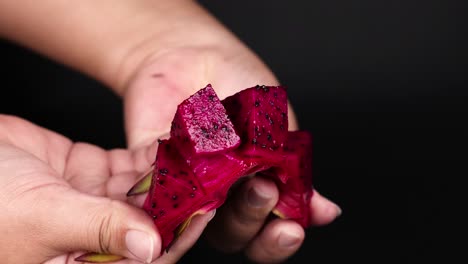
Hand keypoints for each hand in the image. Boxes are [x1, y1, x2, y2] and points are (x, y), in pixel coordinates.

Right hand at [0, 115, 214, 263]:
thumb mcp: (43, 218)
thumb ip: (99, 229)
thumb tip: (151, 247)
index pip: (144, 257)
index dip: (177, 236)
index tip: (206, 209)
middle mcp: (94, 238)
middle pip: (151, 223)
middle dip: (180, 201)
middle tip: (213, 176)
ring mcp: (94, 202)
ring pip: (144, 193)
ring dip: (169, 176)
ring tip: (200, 156)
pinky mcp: (89, 172)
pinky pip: (129, 167)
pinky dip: (150, 157)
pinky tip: (172, 143)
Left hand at [122, 44, 341, 262]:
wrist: (196, 54)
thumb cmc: (241, 88)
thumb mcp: (277, 130)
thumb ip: (294, 174)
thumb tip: (326, 211)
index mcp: (256, 190)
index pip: (267, 234)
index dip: (278, 240)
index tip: (291, 228)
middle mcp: (221, 197)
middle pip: (234, 233)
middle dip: (252, 217)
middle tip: (261, 186)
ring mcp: (187, 188)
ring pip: (196, 224)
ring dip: (212, 209)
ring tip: (229, 178)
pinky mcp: (151, 174)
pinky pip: (156, 194)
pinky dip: (165, 190)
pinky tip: (180, 175)